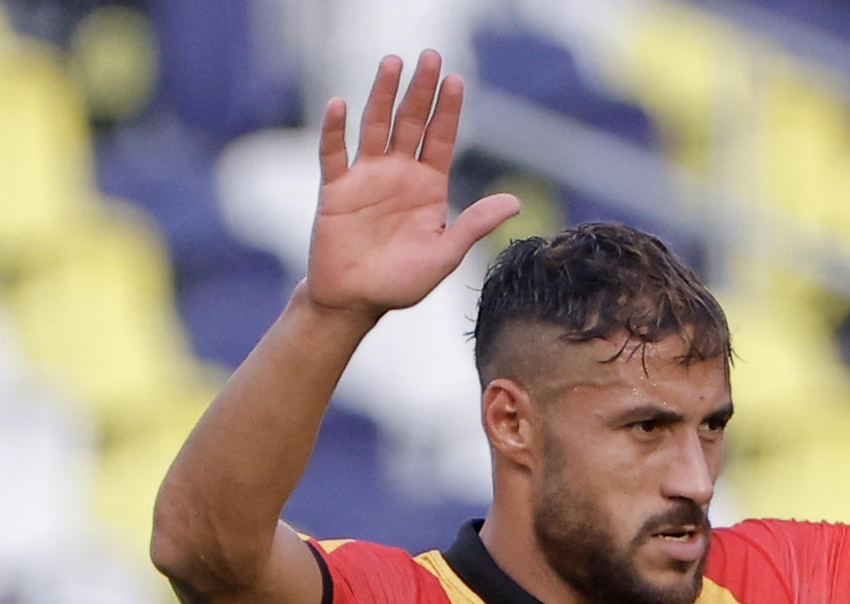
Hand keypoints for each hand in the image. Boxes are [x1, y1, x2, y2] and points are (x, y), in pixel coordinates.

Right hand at [306, 51, 520, 318]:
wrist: (356, 300)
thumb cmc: (401, 281)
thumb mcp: (444, 254)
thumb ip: (474, 224)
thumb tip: (515, 202)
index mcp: (428, 186)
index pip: (440, 138)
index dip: (448, 109)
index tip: (456, 79)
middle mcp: (398, 174)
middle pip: (410, 122)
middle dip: (420, 90)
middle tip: (429, 56)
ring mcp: (366, 177)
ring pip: (375, 126)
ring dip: (383, 95)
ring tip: (392, 63)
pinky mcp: (337, 189)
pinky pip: (334, 154)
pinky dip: (334, 130)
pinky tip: (339, 104)